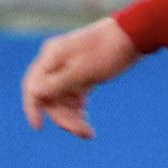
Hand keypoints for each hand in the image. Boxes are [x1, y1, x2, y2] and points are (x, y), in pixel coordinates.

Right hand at [20, 16, 140, 138]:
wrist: (134, 35)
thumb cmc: (108, 50)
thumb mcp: (83, 70)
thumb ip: (57, 82)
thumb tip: (34, 92)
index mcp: (51, 57)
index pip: (32, 86)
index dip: (32, 108)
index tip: (38, 128)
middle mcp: (56, 63)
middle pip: (49, 98)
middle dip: (63, 117)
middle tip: (84, 132)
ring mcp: (68, 69)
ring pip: (61, 100)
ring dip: (72, 117)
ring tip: (89, 132)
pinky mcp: (81, 74)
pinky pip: (72, 96)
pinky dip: (77, 109)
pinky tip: (86, 118)